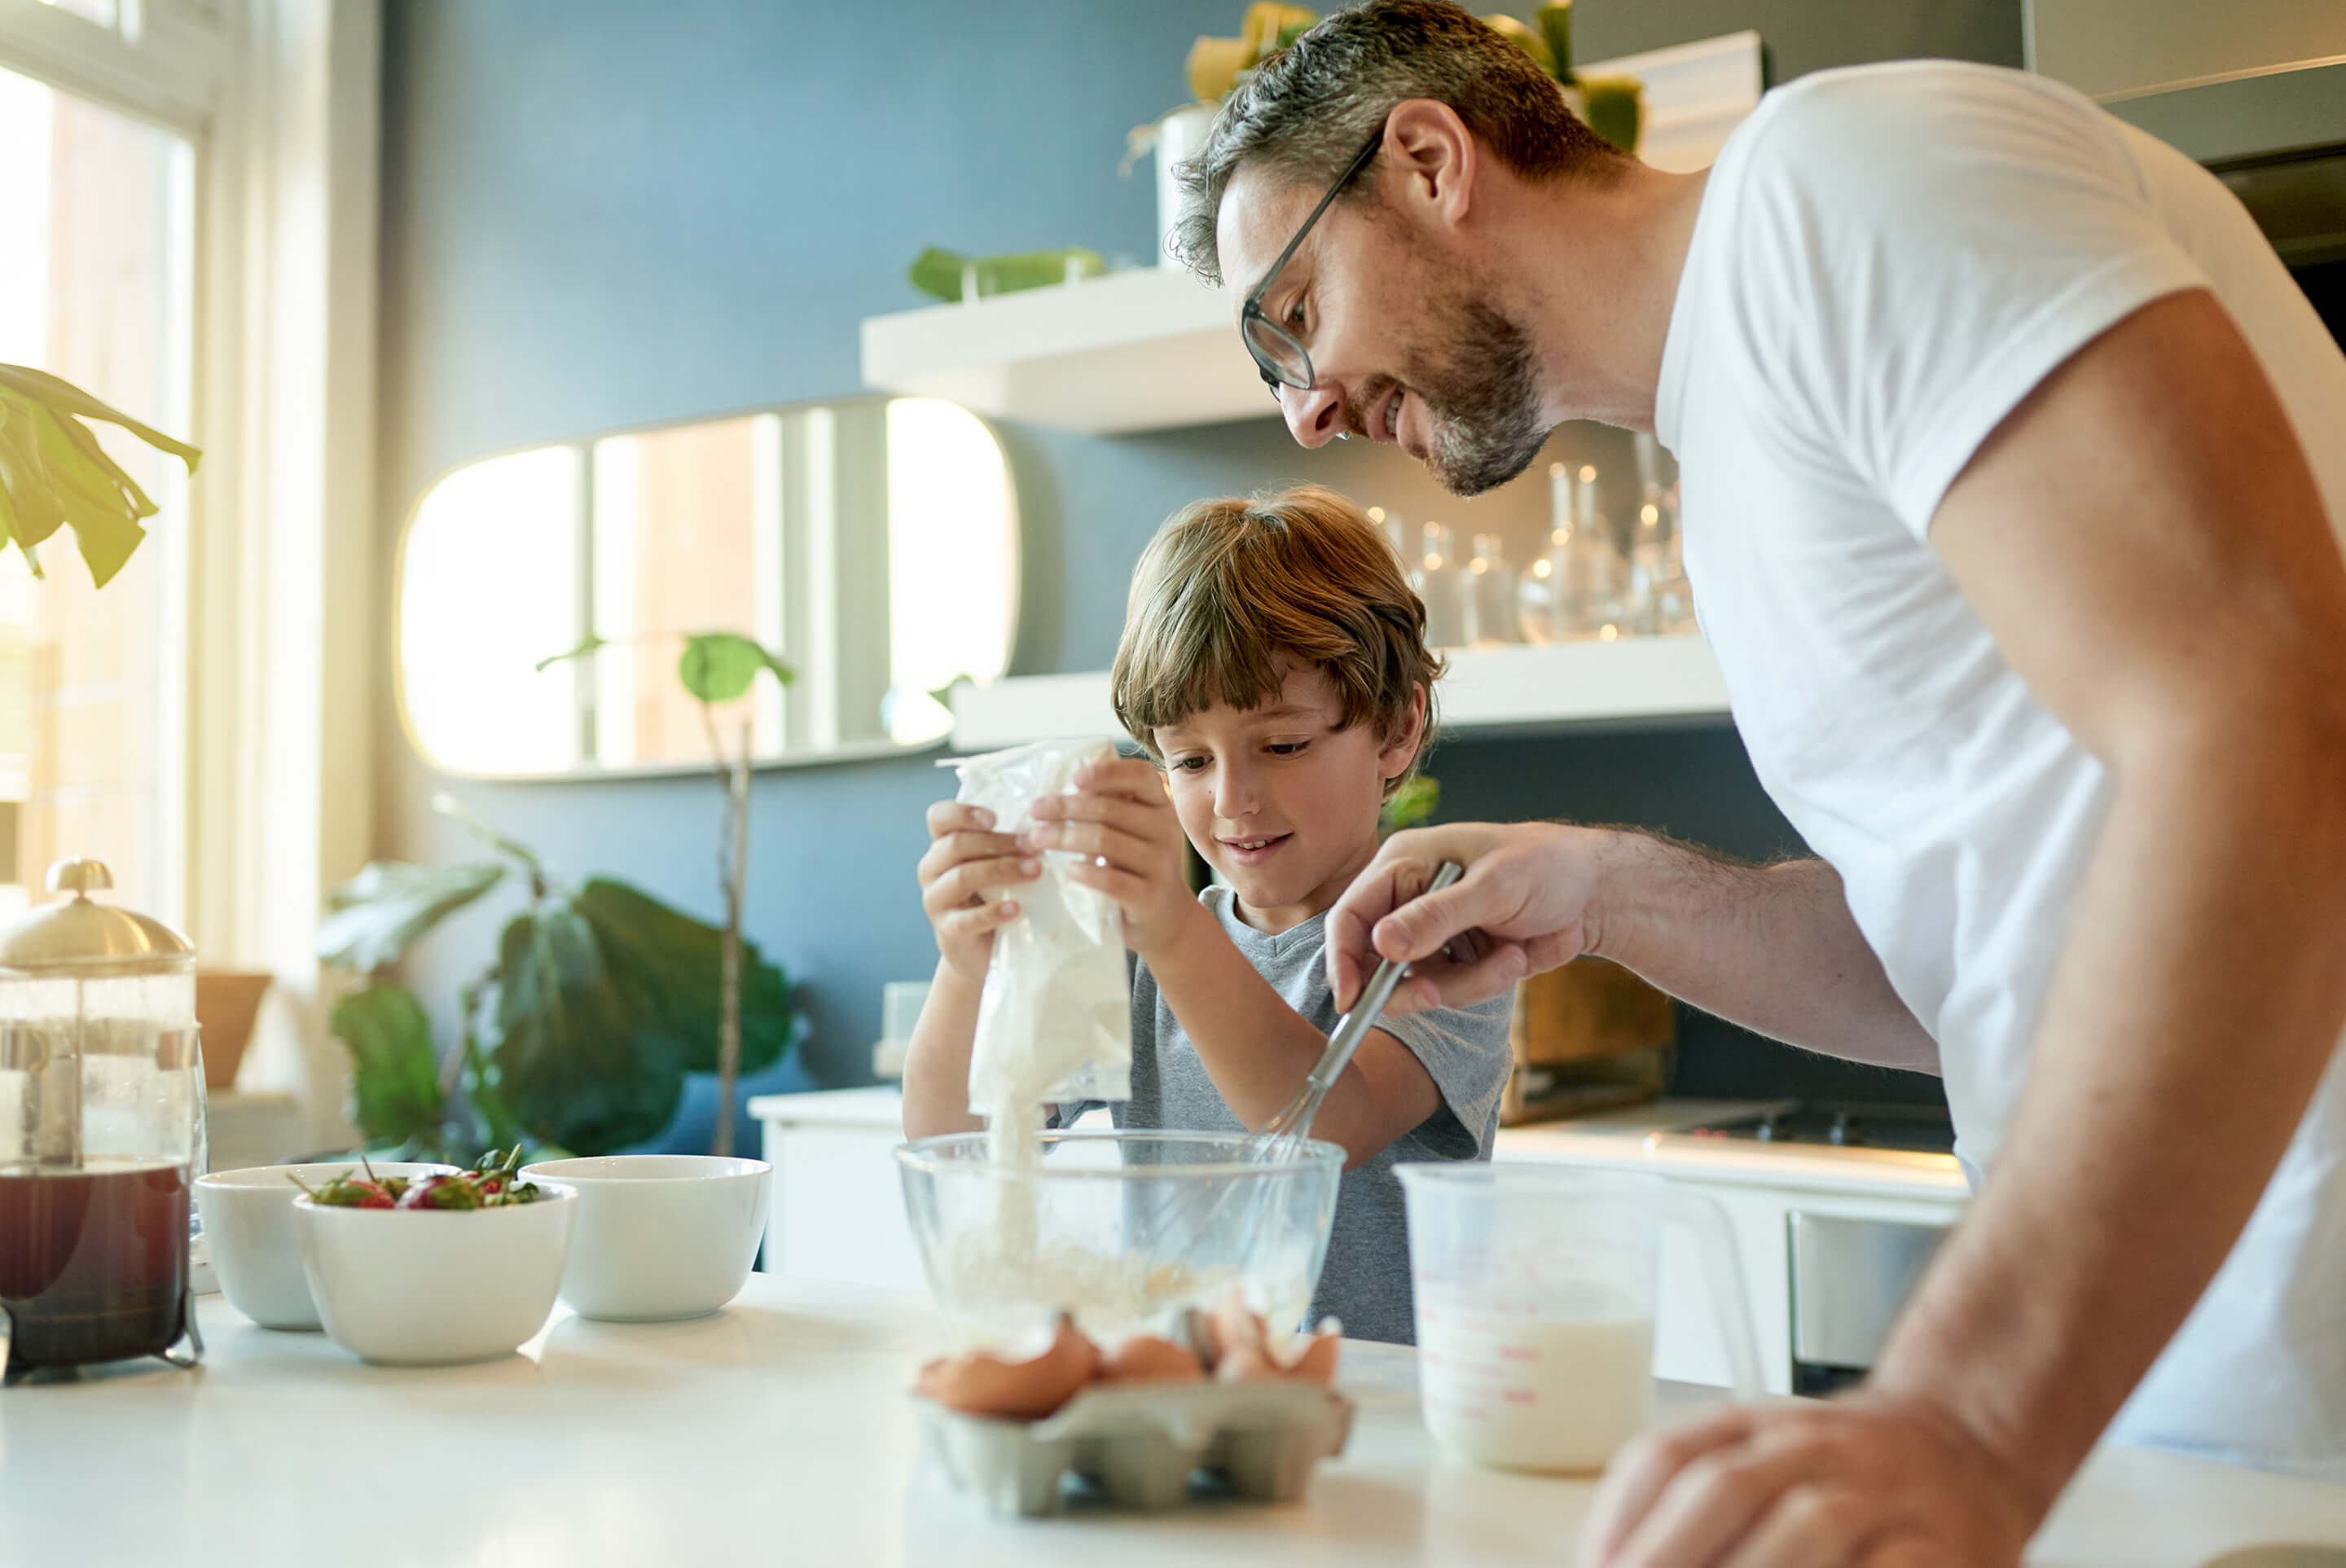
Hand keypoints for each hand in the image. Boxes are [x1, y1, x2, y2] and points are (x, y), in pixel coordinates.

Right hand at [916, 801, 1038, 984]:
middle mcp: (932, 870)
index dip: (963, 813)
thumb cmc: (994, 897)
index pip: (939, 817)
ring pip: (961, 877)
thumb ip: (1007, 841)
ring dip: (1002, 870)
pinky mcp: (948, 932)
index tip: (995, 818)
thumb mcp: (996, 864)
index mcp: (942, 846)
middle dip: (999, 842)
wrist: (983, 951)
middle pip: (956, 844)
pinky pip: (966, 919)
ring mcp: (936, 901)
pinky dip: (993, 912)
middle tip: (1035, 846)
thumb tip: (1046, 816)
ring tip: (1034, 872)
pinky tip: (1017, 909)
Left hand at [1026, 756, 1200, 958]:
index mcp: (1161, 806)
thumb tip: (1056, 789)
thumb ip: (1109, 808)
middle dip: (1065, 807)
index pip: (1140, 776)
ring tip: (1036, 839)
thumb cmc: (1136, 867)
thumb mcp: (1132, 832)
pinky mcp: (1149, 897)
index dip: (1107, 772)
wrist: (1164, 919)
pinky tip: (1065, 871)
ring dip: (1063, 837)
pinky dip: (1083, 872)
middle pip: (1109, 809)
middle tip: (1035, 811)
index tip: (1074, 779)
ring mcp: (1161, 865)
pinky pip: (1110, 879)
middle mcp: (1166, 830)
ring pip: (1105, 841)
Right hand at [1325, 821, 1611, 1011]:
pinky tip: (1517, 956)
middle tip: (1436, 995)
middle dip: (1410, 984)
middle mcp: (1409, 900)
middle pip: (1377, 962)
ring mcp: (1433, 934)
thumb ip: (1435, 916)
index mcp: (1403, 865)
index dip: (1343, 960)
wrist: (1595, 893)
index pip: (1352, 916)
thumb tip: (1381, 944)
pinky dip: (1485, 984)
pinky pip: (1453, 992)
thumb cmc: (1545, 866)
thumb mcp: (1492, 888)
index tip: (1352, 1000)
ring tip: (1510, 956)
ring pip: (1419, 985)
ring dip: (1466, 983)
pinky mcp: (1458, 959)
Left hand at [1576, 1393, 2043, 1567]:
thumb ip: (1693, 1503)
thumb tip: (1607, 1563)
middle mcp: (1815, 1447)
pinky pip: (1889, 1567)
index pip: (1668, 1458)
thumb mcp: (1766, 1460)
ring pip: (1811, 1526)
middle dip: (1668, 1557)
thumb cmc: (1844, 1475)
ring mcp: (1882, 1496)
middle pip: (1727, 1488)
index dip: (1620, 1522)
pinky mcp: (1944, 1547)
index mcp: (1756, 1426)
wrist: (1968, 1444)